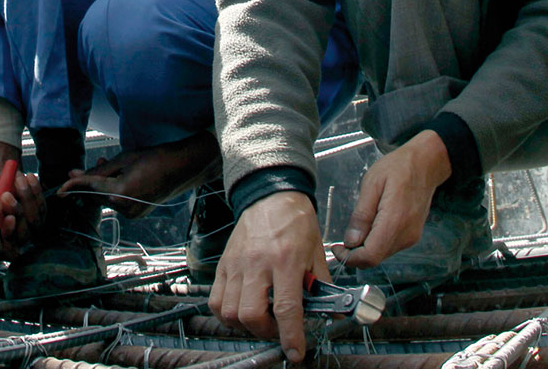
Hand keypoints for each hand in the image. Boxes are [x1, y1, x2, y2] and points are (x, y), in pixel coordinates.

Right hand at [0, 140, 43, 259]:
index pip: (3, 250)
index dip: (9, 237)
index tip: (10, 217)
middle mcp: (7, 239)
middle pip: (22, 237)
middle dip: (17, 212)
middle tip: (7, 193)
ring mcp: (24, 230)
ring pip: (35, 222)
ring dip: (27, 198)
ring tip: (18, 179)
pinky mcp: (36, 218)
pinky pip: (42, 209)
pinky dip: (36, 192)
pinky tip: (29, 178)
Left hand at [59, 132, 219, 216]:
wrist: (180, 167)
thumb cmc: (153, 158)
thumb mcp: (123, 159)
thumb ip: (98, 170)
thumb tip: (75, 175)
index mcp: (120, 193)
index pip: (89, 188)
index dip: (73, 186)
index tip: (59, 190)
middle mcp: (125, 208)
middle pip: (97, 195)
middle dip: (92, 182)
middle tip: (96, 163)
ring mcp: (132, 213)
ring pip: (107, 199)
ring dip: (105, 185)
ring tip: (115, 168)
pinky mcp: (138, 214)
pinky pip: (118, 202)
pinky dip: (116, 191)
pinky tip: (122, 178)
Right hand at [209, 191, 329, 362]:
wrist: (270, 195)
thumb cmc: (296, 222)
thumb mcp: (316, 252)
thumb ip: (321, 284)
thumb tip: (331, 311)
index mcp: (286, 260)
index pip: (286, 308)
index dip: (291, 336)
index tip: (295, 352)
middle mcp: (258, 263)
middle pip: (252, 315)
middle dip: (266, 333)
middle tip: (277, 329)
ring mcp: (236, 264)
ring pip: (230, 311)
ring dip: (246, 326)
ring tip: (260, 319)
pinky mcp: (223, 264)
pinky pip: (216, 300)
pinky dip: (226, 314)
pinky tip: (241, 310)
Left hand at [333, 130, 450, 269]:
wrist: (426, 164)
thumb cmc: (398, 168)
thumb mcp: (372, 184)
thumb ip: (361, 215)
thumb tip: (350, 241)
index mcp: (394, 222)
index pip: (370, 256)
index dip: (350, 258)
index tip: (336, 247)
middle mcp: (405, 235)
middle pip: (376, 258)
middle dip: (355, 254)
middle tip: (342, 240)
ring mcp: (411, 237)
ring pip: (382, 254)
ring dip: (366, 248)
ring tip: (358, 227)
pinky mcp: (413, 235)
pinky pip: (390, 246)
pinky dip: (376, 242)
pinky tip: (371, 225)